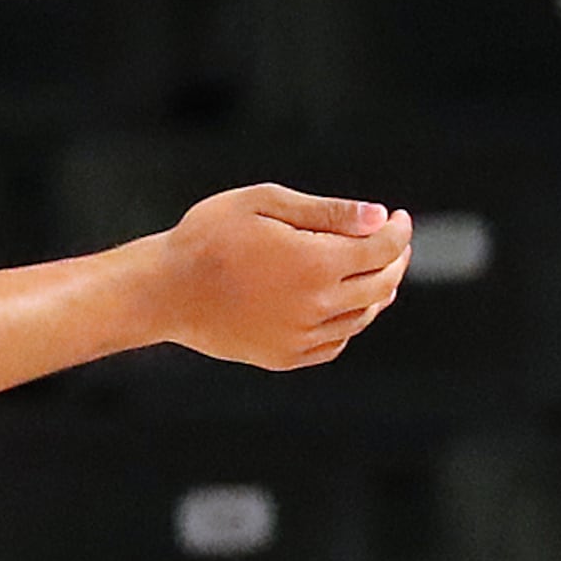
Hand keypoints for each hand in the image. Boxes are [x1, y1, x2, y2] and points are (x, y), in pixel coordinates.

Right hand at [154, 186, 412, 373]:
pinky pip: (333, 344)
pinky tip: (340, 305)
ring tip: (372, 272)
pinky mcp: (281, 356)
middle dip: (395, 259)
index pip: (384, 249)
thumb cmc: (208, 237)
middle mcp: (315, 306)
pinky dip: (348, 324)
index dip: (399, 230)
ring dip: (376, 292)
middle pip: (382, 285)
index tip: (396, 217)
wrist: (162, 291)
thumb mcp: (265, 203)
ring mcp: (299, 337)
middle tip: (392, 243)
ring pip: (362, 317)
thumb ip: (326, 211)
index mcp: (316, 264)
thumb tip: (378, 217)